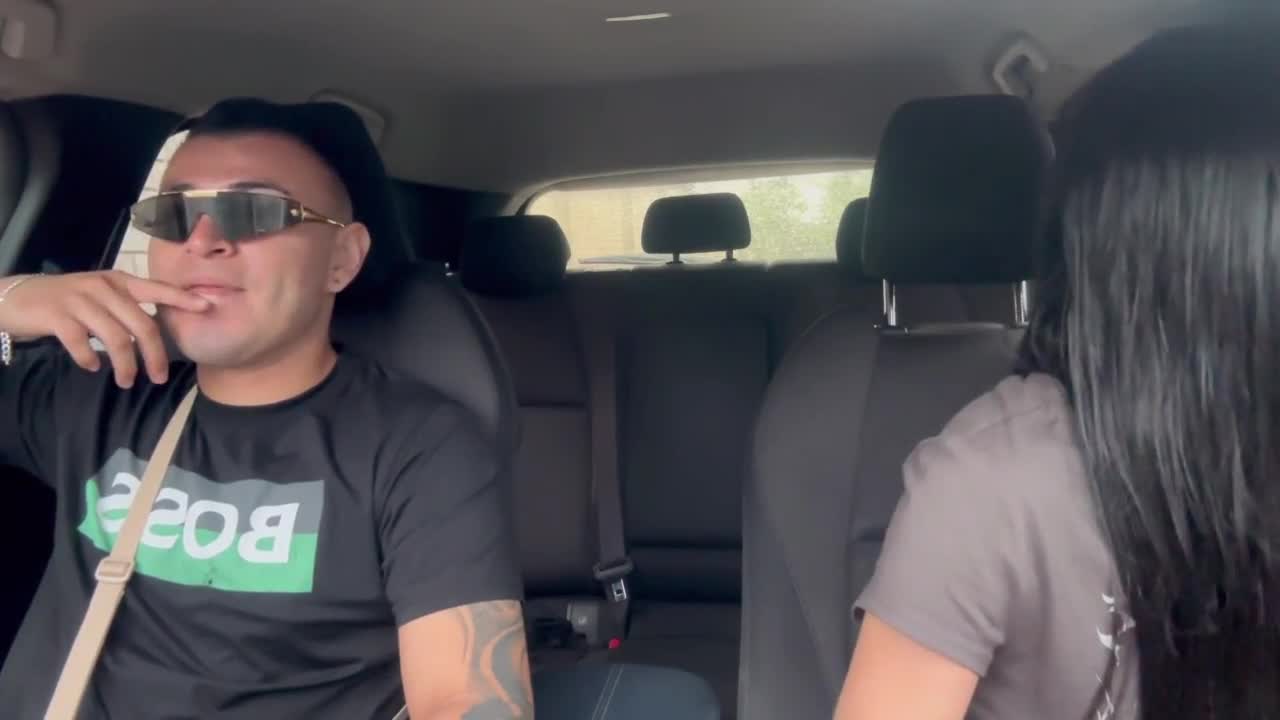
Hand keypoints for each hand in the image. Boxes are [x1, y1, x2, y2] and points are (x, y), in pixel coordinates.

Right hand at [0, 271, 209, 386]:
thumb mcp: (100, 296)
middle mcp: (103, 287)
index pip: (157, 289)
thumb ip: (127, 308)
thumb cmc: (67, 302)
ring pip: (116, 338)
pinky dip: (90, 359)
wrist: (16, 297)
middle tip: (158, 378)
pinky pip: (81, 343)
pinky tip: (92, 367)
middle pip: (142, 325)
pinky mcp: (57, 315)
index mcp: (119, 281)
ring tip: (127, 381)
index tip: (208, 308)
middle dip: (155, 355)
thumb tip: (158, 332)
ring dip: (125, 365)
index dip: (182, 299)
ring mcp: (79, 300)